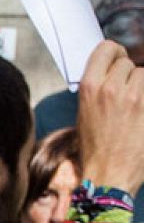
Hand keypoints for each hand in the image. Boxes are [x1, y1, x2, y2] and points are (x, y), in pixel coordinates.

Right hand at [76, 40, 143, 192]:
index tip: (118, 62)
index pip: (107, 48)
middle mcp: (112, 88)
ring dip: (142, 87)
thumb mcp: (85, 112)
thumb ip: (99, 87)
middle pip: (129, 63)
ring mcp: (134, 98)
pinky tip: (141, 115)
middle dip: (129, 76)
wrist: (109, 174)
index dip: (115, 54)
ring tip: (135, 107)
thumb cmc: (95, 146)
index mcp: (90, 87)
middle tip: (126, 95)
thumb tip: (116, 71)